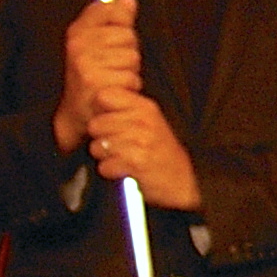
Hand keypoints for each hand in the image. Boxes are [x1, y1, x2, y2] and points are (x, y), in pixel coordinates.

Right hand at [54, 0, 142, 152]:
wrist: (79, 113)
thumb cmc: (91, 78)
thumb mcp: (99, 45)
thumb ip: (114, 20)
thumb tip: (127, 0)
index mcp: (78, 32)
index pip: (107, 8)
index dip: (119, 20)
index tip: (114, 34)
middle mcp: (79, 46)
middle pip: (126, 34)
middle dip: (127, 51)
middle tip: (114, 66)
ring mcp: (86, 65)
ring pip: (131, 57)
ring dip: (129, 71)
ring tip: (113, 79)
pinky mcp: (96, 84)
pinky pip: (131, 78)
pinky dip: (129, 87)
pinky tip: (115, 92)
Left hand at [87, 85, 199, 210]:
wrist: (183, 180)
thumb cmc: (159, 151)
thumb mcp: (148, 121)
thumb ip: (123, 109)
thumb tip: (93, 102)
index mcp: (145, 107)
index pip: (103, 95)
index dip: (100, 111)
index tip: (111, 122)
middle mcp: (144, 120)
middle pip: (95, 124)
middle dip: (100, 138)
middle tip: (119, 146)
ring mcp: (142, 141)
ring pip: (97, 146)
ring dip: (105, 157)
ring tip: (123, 158)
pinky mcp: (138, 162)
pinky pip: (104, 166)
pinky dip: (111, 172)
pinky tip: (126, 170)